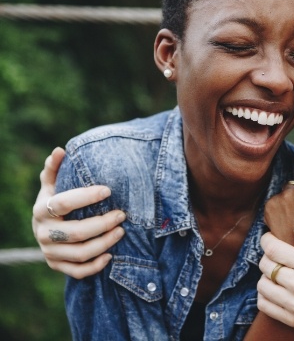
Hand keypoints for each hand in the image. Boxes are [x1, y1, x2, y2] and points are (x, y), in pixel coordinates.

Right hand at [32, 147, 125, 278]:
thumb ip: (55, 168)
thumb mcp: (52, 185)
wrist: (44, 229)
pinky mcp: (57, 266)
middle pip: (76, 232)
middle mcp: (42, 233)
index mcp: (41, 210)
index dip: (86, 197)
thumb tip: (60, 150)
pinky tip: (111, 255)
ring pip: (80, 253)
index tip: (108, 190)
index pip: (64, 203)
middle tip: (122, 214)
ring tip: (122, 231)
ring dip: (104, 243)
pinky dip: (96, 266)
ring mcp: (49, 252)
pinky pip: (77, 271)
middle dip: (102, 223)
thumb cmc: (55, 201)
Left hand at [257, 227, 293, 334]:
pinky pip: (264, 304)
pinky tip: (275, 289)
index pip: (273, 250)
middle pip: (265, 266)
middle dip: (267, 257)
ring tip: (276, 273)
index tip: (269, 239)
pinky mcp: (292, 319)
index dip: (266, 241)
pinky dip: (264, 295)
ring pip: (262, 285)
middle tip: (275, 256)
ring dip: (266, 276)